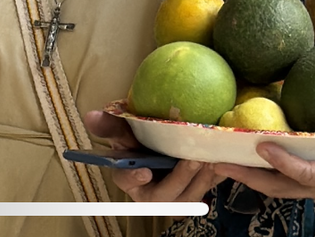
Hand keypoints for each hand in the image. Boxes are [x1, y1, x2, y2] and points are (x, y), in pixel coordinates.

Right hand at [82, 110, 220, 202]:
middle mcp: (150, 195)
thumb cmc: (140, 141)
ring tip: (211, 159)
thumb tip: (90, 114)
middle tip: (193, 160)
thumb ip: (110, 126)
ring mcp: (173, 198)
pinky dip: (216, 179)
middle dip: (180, 179)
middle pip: (164, 196)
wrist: (163, 147)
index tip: (143, 170)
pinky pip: (207, 192)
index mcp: (129, 179)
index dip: (133, 178)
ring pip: (188, 198)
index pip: (126, 181)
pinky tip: (224, 162)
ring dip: (201, 181)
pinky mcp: (193, 195)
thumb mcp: (124, 132)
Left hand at [217, 117, 314, 205]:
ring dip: (249, 176)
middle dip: (249, 176)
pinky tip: (245, 158)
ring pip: (276, 187)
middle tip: (220, 162)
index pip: (306, 173)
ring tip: (220, 162)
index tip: (262, 143)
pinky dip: (260, 173)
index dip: (283, 161)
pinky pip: (281, 181)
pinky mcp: (312, 182)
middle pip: (279, 187)